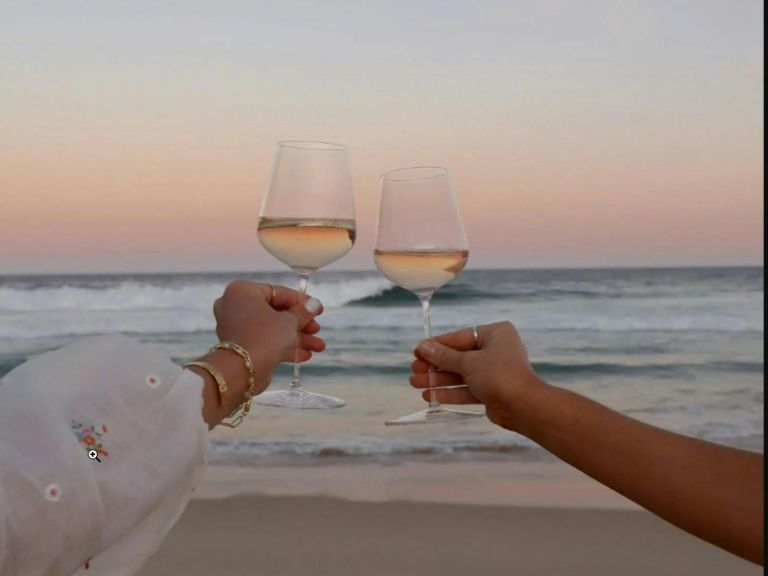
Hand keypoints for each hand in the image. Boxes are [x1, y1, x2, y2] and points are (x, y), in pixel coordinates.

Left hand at [214, 280, 324, 368]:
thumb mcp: (289, 322)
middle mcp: (235, 306)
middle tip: (317, 330)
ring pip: (271, 329)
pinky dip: (282, 346)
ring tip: (318, 347)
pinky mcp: (239, 346)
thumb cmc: (265, 336)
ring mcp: (236, 327)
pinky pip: (264, 341)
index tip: (317, 308)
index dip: (301, 301)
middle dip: (300, 324)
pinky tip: (304, 355)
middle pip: (275, 312)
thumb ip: (303, 312)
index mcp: (243, 291)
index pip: (277, 292)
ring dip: (296, 337)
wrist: (241, 371)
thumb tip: (314, 304)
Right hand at [410, 321, 544, 430]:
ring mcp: (493, 372)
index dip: (437, 345)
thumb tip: (422, 346)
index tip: (417, 351)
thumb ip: (444, 356)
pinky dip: (449, 392)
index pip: (460, 337)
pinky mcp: (491, 392)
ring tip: (415, 384)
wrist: (524, 407)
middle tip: (413, 370)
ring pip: (460, 375)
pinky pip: (466, 389)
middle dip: (435, 365)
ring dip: (438, 380)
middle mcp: (495, 351)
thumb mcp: (468, 362)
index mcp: (495, 334)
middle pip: (458, 357)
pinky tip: (429, 396)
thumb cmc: (498, 375)